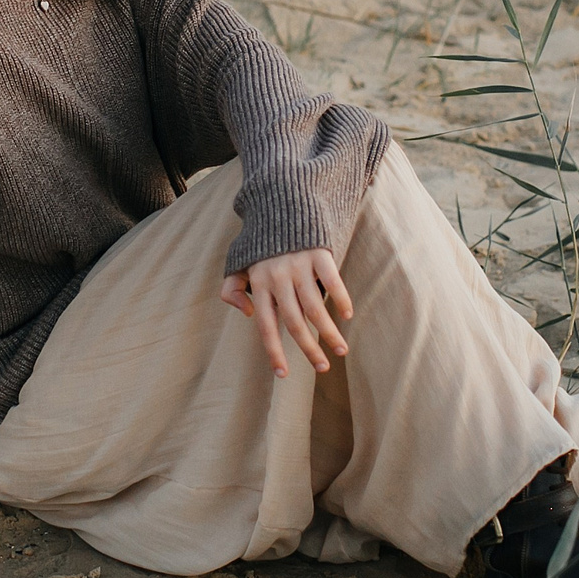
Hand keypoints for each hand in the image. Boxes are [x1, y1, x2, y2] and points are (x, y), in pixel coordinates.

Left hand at [220, 247, 352, 378]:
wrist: (279, 203)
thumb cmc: (261, 240)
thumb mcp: (238, 262)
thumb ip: (231, 288)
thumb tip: (248, 313)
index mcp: (259, 284)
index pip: (266, 326)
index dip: (274, 352)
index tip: (283, 374)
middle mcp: (278, 277)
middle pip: (294, 322)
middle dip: (309, 349)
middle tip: (323, 368)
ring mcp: (298, 265)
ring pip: (315, 307)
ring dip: (329, 332)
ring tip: (341, 350)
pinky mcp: (318, 252)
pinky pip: (331, 280)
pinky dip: (340, 298)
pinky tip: (347, 315)